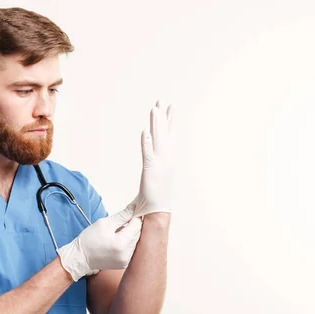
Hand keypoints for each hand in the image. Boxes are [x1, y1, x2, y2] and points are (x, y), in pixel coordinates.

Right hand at [57, 204, 142, 280]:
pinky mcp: (124, 263)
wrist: (80, 258)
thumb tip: (134, 208)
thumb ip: (122, 216)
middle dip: (133, 225)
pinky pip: (131, 249)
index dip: (136, 216)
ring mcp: (126, 260)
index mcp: (121, 243)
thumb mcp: (104, 223)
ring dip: (130, 234)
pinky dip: (127, 242)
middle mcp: (126, 254)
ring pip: (136, 241)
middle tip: (124, 219)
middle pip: (138, 234)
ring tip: (118, 231)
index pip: (137, 225)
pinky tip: (117, 240)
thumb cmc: (89, 240)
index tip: (134, 210)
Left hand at [131, 100, 174, 216]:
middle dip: (163, 116)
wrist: (157, 208)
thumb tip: (152, 159)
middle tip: (161, 100)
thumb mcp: (155, 174)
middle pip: (164, 132)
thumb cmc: (155, 194)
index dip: (170, 120)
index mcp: (167, 157)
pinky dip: (146, 142)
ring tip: (154, 109)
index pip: (169, 135)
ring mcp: (160, 162)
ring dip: (156, 124)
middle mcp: (166, 157)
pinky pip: (148, 152)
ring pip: (157, 138)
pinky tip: (145, 131)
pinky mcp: (151, 169)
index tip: (171, 106)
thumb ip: (153, 162)